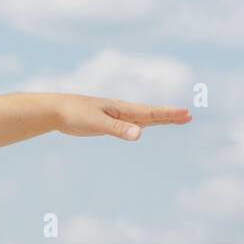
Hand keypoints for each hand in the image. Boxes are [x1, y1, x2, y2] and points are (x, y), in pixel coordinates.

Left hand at [54, 93, 191, 140]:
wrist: (55, 110)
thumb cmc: (75, 114)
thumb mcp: (98, 123)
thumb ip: (118, 128)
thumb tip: (140, 133)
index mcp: (121, 109)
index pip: (150, 112)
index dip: (168, 114)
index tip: (186, 113)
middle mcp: (120, 111)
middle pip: (149, 114)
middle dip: (168, 116)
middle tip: (188, 116)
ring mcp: (114, 115)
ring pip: (140, 117)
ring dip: (157, 118)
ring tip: (172, 119)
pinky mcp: (106, 121)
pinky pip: (129, 122)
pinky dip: (141, 123)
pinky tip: (141, 126)